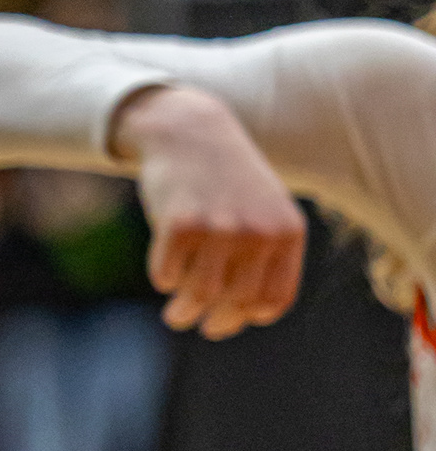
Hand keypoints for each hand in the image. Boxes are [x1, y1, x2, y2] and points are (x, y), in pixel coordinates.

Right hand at [111, 84, 307, 339]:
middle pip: (236, 302)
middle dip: (214, 321)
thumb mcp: (261, 211)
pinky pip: (168, 274)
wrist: (189, 129)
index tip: (224, 320)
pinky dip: (164, 279)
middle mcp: (259, 231)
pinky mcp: (181, 224)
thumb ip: (261, 259)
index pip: (272, 299)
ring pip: (202, 294)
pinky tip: (164, 272)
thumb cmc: (225, 179)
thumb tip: (235, 318)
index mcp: (287, 231)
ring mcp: (220, 227)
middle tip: (195, 322)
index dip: (246, 317)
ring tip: (176, 316)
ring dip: (184, 312)